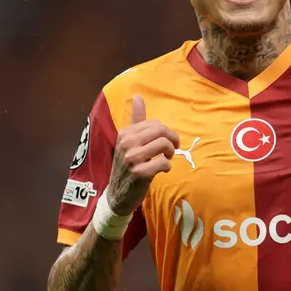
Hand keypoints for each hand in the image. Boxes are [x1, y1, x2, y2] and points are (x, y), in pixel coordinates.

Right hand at [106, 95, 179, 215]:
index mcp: (125, 133)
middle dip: (172, 140)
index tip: (168, 141)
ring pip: (163, 144)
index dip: (167, 132)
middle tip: (172, 149)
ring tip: (167, 159)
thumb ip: (135, 119)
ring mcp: (132, 158)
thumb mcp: (129, 141)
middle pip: (161, 131)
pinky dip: (167, 166)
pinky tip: (162, 170)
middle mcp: (126, 143)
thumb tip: (138, 96)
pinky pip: (163, 163)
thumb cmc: (127, 165)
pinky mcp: (139, 173)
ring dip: (170, 153)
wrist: (118, 194)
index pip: (155, 123)